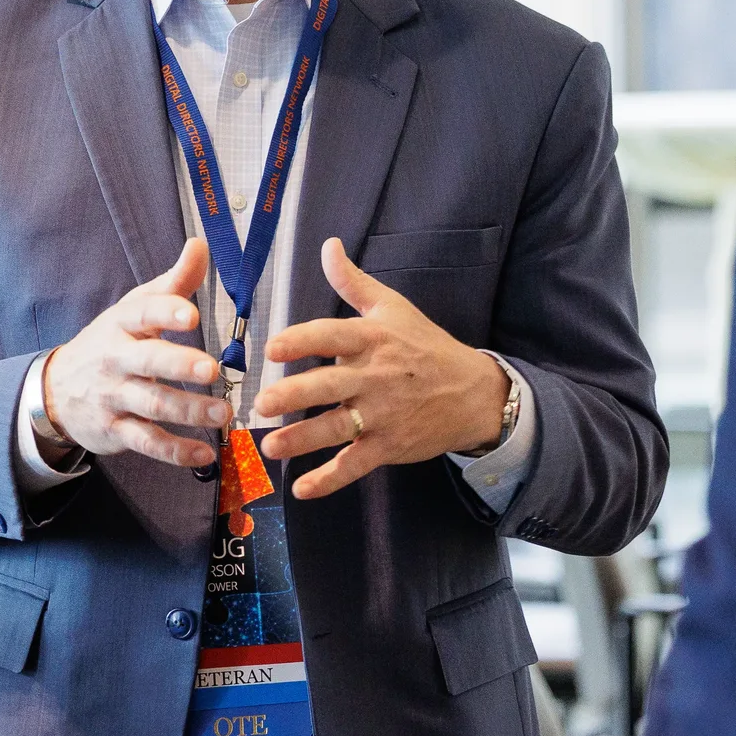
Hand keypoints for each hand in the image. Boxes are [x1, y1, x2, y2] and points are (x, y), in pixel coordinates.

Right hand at [41, 237, 226, 467]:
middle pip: (147, 361)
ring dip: (189, 410)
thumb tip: (202, 244)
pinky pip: (146, 442)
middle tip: (211, 369)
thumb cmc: (110, 342)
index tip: (192, 315)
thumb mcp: (133, 309)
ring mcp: (114, 396)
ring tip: (224, 413)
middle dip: (178, 365)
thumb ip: (173, 282)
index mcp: (122, 324)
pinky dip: (175, 451)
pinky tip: (205, 454)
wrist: (56, 389)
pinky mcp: (116, 430)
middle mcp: (116, 359)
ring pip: (152, 404)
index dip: (166, 312)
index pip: (143, 313)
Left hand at [251, 238, 508, 499]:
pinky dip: (329, 480)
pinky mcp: (388, 446)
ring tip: (270, 446)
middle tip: (261, 404)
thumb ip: (353, 282)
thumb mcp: (393, 308)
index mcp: (373, 339)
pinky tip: (301, 490)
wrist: (474, 393)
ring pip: (337, 428)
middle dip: (294, 396)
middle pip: (329, 386)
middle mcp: (375, 377)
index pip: (332, 336)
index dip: (302, 341)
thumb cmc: (425, 347)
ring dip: (302, 439)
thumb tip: (328, 245)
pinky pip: (355, 465)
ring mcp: (382, 415)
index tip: (273, 348)